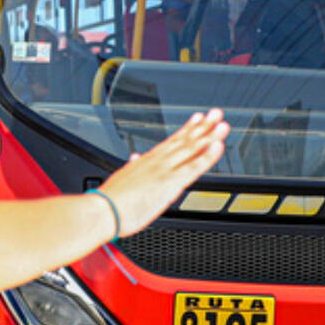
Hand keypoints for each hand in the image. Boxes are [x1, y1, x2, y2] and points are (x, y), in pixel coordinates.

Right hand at [95, 109, 227, 236]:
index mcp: (147, 161)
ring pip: (191, 149)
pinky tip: (217, 146)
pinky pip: (192, 167)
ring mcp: (164, 170)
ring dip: (209, 136)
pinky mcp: (169, 183)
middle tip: (216, 113)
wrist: (102, 210)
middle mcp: (157, 161)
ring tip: (222, 125)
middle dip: (203, 127)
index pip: (172, 142)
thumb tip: (135, 159)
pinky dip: (207, 156)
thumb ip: (133, 167)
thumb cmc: (110, 201)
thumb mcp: (122, 178)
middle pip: (185, 141)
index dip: (187, 129)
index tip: (198, 119)